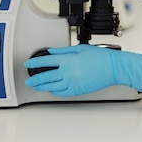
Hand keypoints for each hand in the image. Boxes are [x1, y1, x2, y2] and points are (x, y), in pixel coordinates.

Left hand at [24, 45, 141, 96]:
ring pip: (52, 87)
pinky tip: (52, 89)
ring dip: (42, 86)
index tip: (29, 63)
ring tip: (37, 86)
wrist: (112, 68)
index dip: (35, 62)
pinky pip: (61, 93)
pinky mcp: (77, 91)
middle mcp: (67, 72)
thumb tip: (52, 51)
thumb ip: (63, 50)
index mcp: (67, 60)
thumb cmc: (100, 57)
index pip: (46, 61)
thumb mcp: (80, 48)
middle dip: (35, 79)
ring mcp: (71, 83)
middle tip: (29, 80)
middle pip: (46, 77)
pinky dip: (54, 91)